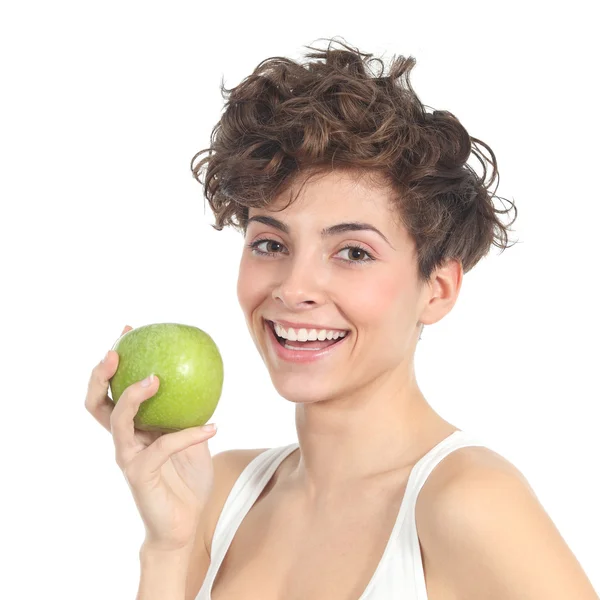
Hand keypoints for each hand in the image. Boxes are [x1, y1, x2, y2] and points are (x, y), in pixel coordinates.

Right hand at [85, 325, 217, 550]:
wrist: (185, 522)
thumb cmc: (186, 479)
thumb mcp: (193, 438)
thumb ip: (192, 413)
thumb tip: (208, 379)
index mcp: (134, 429)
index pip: (113, 391)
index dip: (114, 362)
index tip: (127, 330)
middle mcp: (124, 440)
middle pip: (96, 403)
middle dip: (101, 375)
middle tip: (116, 351)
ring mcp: (128, 457)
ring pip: (117, 420)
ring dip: (133, 396)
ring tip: (155, 379)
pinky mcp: (140, 475)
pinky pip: (163, 446)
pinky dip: (189, 434)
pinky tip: (213, 426)